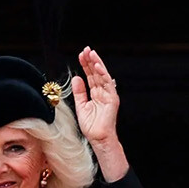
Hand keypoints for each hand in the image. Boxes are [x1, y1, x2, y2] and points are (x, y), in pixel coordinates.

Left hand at [71, 46, 127, 178]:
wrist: (98, 138)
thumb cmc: (91, 125)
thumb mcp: (81, 106)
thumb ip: (79, 92)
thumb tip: (76, 78)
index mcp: (95, 93)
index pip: (90, 75)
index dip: (86, 65)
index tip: (80, 55)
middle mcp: (103, 91)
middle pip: (97, 73)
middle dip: (91, 61)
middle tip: (86, 49)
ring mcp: (108, 94)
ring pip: (103, 76)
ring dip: (97, 64)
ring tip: (91, 54)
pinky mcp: (112, 98)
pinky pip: (108, 84)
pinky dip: (103, 75)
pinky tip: (98, 67)